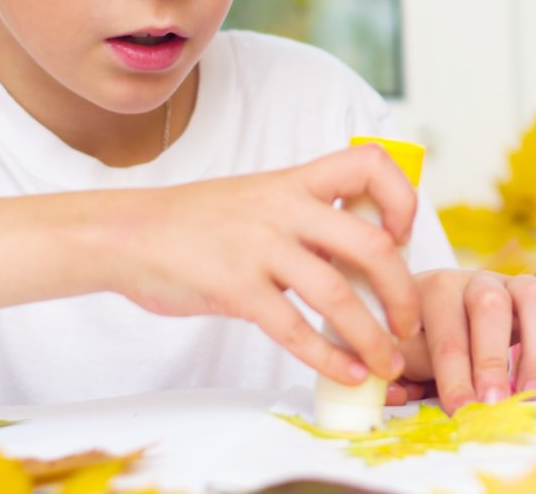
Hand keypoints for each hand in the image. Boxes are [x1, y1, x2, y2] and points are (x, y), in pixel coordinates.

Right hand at [100, 143, 420, 387]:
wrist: (127, 232)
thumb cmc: (199, 221)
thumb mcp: (262, 199)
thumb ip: (311, 218)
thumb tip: (365, 255)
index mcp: (297, 181)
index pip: (371, 165)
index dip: (401, 199)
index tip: (402, 236)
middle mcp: (285, 209)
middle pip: (372, 244)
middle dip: (403, 291)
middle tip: (409, 322)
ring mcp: (260, 247)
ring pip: (338, 293)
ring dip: (372, 335)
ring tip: (385, 361)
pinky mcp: (234, 287)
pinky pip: (294, 328)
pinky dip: (327, 356)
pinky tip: (345, 371)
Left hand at [391, 260, 535, 413]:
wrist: (432, 317)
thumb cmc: (418, 342)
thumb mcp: (403, 355)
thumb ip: (404, 370)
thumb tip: (399, 395)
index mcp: (433, 291)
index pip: (446, 331)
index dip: (453, 374)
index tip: (461, 410)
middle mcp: (474, 281)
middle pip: (489, 307)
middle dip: (492, 359)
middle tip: (494, 403)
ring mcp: (510, 282)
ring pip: (532, 294)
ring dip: (535, 347)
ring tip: (531, 389)